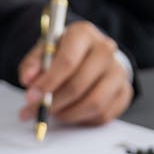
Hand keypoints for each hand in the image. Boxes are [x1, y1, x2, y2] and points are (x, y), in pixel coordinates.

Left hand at [18, 21, 132, 125]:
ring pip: (94, 103)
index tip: (32, 97)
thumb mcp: (45, 51)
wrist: (92, 55)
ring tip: (55, 112)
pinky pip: (104, 114)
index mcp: (83, 34)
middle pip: (79, 84)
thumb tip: (28, 81)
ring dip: (69, 114)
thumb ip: (33, 64)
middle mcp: (105, 50)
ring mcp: (119, 72)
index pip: (67, 61)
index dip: (48, 83)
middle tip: (39, 110)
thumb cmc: (66, 52)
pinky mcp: (125, 91)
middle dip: (55, 102)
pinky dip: (84, 119)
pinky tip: (72, 112)